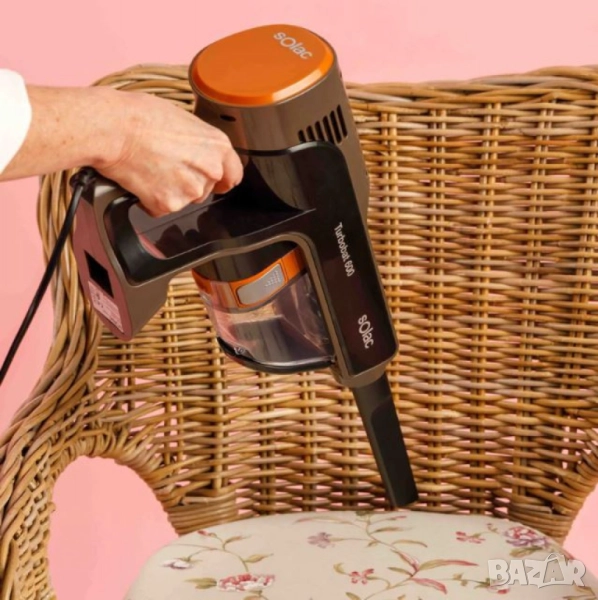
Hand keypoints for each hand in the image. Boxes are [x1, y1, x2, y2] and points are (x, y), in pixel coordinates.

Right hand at [96, 91, 242, 216]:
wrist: (113, 129)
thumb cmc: (140, 116)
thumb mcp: (183, 120)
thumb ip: (200, 143)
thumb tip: (198, 152)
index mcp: (218, 147)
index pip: (234, 175)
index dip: (224, 179)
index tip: (218, 183)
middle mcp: (209, 171)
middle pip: (206, 189)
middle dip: (188, 183)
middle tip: (165, 165)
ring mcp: (190, 190)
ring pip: (184, 200)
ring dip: (170, 191)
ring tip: (150, 168)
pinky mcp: (168, 205)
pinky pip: (161, 208)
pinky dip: (150, 200)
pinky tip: (141, 180)